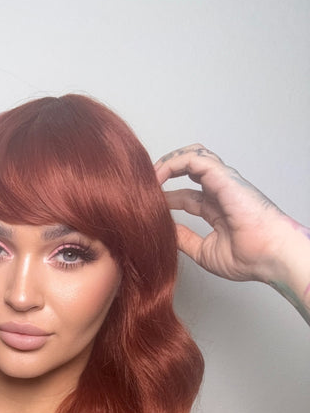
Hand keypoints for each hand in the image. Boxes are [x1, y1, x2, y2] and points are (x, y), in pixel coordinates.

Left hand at [154, 144, 299, 282]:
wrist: (268, 256)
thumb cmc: (248, 257)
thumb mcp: (203, 251)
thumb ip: (184, 239)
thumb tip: (165, 232)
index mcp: (218, 208)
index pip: (187, 195)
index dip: (166, 197)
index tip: (146, 205)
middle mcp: (220, 191)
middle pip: (188, 169)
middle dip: (165, 172)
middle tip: (144, 185)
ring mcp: (222, 181)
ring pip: (191, 156)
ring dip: (167, 163)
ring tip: (149, 177)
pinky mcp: (223, 176)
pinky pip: (193, 159)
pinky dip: (173, 164)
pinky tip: (158, 178)